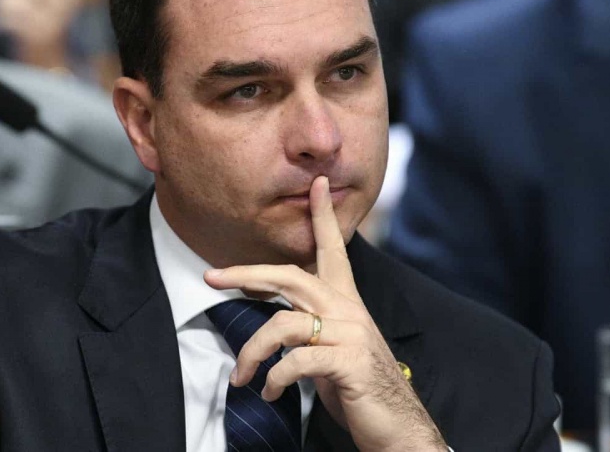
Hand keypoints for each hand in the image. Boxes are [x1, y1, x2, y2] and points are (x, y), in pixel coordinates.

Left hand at [204, 177, 445, 451]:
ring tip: (242, 379)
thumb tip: (273, 325)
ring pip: (282, 325)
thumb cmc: (359, 387)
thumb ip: (310, 329)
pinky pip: (295, 361)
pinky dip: (273, 378)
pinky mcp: (349, 362)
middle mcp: (349, 310)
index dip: (323, 215)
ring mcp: (350, 334)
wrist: (397, 425)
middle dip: (247, 273)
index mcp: (346, 301)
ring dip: (251, 353)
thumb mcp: (332, 349)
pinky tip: (269, 393)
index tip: (316, 184)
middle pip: (291, 276)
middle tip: (211, 277)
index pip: (334, 249)